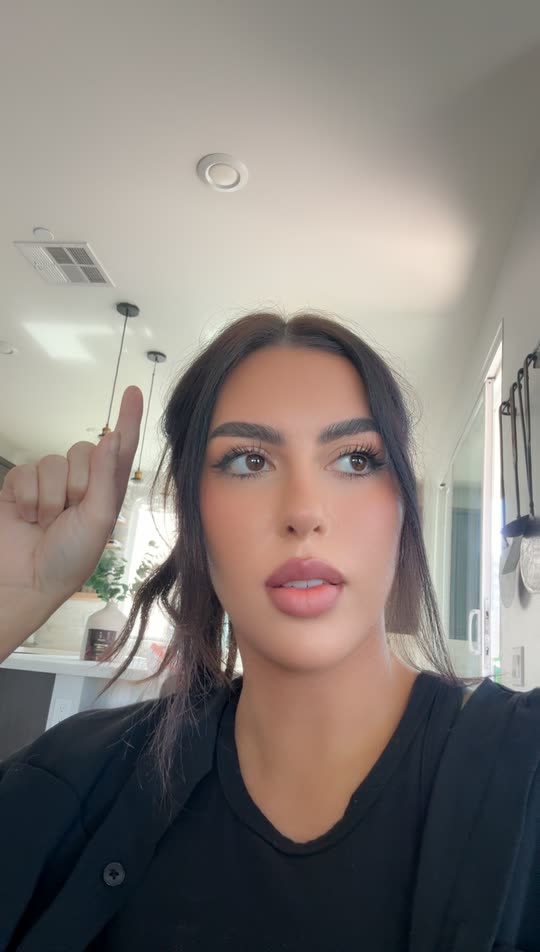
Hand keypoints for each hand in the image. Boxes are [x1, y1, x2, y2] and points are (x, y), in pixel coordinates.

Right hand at [0, 386, 143, 651]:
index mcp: (107, 492)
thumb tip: (113, 437)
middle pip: (85, 450)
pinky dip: (28, 497)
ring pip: (54, 461)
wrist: (24, 581)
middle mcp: (81, 483)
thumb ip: (106, 478)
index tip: (132, 392)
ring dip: (51, 497)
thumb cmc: (68, 559)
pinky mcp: (21, 485)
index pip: (120, 448)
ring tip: (47, 523)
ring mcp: (49, 484)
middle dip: (79, 483)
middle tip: (70, 516)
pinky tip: (27, 519)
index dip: (127, 419)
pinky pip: (27, 471)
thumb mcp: (97, 520)